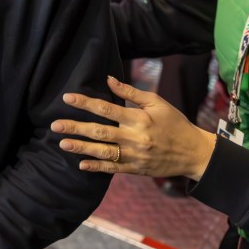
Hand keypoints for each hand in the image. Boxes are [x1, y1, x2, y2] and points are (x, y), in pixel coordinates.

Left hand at [50, 76, 216, 181]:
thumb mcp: (157, 103)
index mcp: (139, 118)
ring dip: (81, 148)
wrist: (194, 153)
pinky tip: (81, 164)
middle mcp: (135, 138)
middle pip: (100, 132)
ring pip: (103, 152)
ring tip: (62, 143)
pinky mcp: (136, 169)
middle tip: (55, 125)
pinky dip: (97, 167)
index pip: (106, 109)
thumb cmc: (174, 123)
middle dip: (76, 128)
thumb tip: (109, 79)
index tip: (67, 98)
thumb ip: (131, 93)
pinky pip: (113, 169)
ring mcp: (135, 156)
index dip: (85, 103)